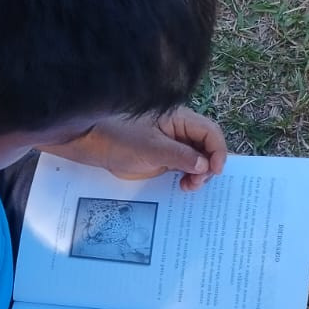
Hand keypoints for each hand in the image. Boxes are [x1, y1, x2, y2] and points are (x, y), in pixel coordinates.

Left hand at [43, 107, 226, 189]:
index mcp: (180, 120)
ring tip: (187, 187)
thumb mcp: (151, 148)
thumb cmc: (118, 138)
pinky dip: (187, 178)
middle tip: (195, 183)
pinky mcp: (162, 160)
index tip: (214, 171)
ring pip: (197, 160)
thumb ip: (179, 156)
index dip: (218, 151)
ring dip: (198, 174)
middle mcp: (179, 132)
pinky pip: (182, 168)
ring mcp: (171, 146)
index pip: (210, 133)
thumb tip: (204, 166)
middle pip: (207, 147)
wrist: (91, 144)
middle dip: (208, 166)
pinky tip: (183, 188)